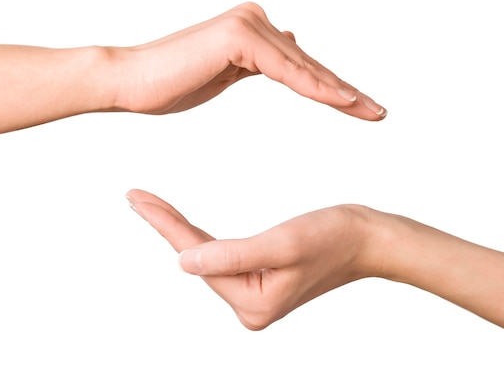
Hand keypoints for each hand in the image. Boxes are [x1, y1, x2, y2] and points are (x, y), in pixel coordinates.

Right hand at [113, 3, 386, 119]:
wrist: (128, 80)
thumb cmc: (168, 83)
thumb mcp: (224, 73)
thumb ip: (258, 61)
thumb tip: (289, 43)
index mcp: (252, 30)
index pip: (300, 65)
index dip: (331, 89)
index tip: (360, 108)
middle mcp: (255, 20)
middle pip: (309, 65)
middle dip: (346, 92)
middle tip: (378, 112)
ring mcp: (248, 25)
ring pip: (304, 68)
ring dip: (341, 92)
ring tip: (371, 112)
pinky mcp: (239, 37)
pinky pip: (285, 70)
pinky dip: (315, 87)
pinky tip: (343, 101)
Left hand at [125, 189, 386, 329]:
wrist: (367, 238)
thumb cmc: (333, 236)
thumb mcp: (282, 244)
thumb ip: (232, 255)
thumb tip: (182, 263)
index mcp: (253, 303)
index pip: (199, 258)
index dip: (165, 225)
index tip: (137, 199)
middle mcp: (250, 307)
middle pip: (199, 259)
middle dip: (167, 225)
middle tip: (135, 196)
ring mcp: (255, 296)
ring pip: (208, 258)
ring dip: (181, 230)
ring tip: (150, 204)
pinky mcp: (260, 282)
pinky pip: (223, 257)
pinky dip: (203, 237)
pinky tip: (185, 225)